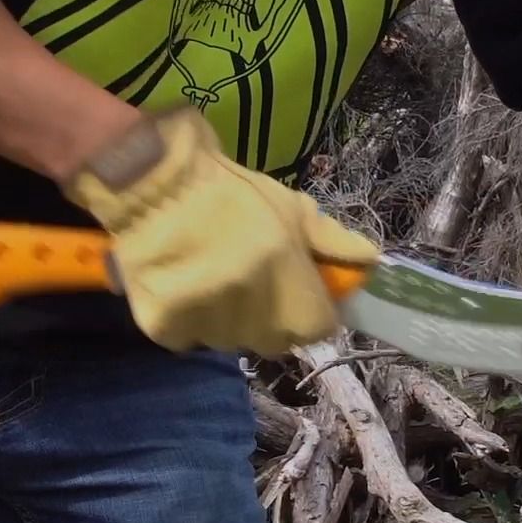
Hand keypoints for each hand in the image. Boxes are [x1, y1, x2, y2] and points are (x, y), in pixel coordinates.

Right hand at [63, 109, 379, 354]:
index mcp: (282, 269)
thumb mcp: (289, 206)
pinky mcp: (162, 325)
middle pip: (275, 341)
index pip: (315, 328)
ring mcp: (201, 318)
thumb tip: (370, 262)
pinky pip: (189, 339)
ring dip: (229, 321)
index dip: (312, 313)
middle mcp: (244, 300)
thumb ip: (330, 241)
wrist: (151, 181)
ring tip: (212, 279)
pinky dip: (188, 321)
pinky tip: (183, 285)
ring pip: (231, 341)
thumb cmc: (228, 191)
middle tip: (253, 284)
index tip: (301, 299)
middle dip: (272, 320)